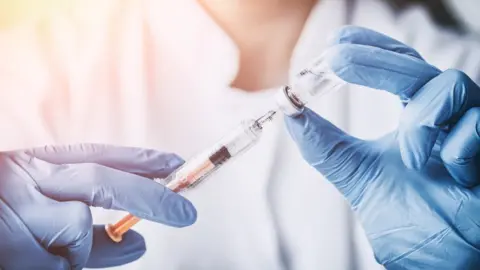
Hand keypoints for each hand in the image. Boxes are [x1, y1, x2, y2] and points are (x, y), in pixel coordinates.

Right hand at [0, 144, 195, 269]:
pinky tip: (26, 257)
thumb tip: (140, 243)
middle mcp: (24, 179)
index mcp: (32, 163)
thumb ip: (91, 230)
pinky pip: (55, 265)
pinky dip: (55, 267)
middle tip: (186, 212)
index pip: (98, 154)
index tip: (176, 166)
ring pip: (77, 231)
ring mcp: (13, 211)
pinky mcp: (7, 248)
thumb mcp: (35, 208)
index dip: (140, 159)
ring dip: (76, 251)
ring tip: (41, 247)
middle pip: (101, 182)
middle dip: (149, 196)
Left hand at [285, 26, 479, 268]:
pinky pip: (477, 124)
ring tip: (412, 159)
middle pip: (414, 66)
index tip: (336, 42)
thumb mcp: (359, 176)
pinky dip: (457, 148)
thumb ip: (326, 146)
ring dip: (421, 122)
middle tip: (337, 59)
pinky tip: (452, 174)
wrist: (443, 262)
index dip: (370, 47)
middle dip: (375, 61)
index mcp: (414, 117)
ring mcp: (471, 127)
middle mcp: (444, 115)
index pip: (395, 67)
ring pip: (450, 85)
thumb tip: (289, 112)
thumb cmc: (412, 220)